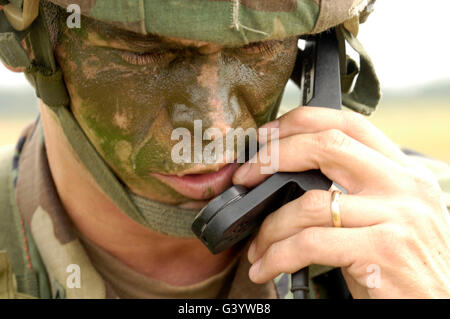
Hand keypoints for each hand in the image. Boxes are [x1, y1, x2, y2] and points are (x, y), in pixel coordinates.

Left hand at [232, 106, 449, 297]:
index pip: (350, 124)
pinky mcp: (383, 249)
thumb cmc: (403, 266)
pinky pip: (310, 243)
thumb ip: (355, 192)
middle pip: (327, 145)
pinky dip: (278, 255)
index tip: (268, 135)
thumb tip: (291, 180)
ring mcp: (397, 215)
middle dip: (276, 155)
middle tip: (247, 175)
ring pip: (309, 203)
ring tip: (258, 247)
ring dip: (271, 226)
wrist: (435, 309)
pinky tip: (267, 267)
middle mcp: (404, 186)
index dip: (302, 121)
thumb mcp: (389, 217)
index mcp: (403, 173)